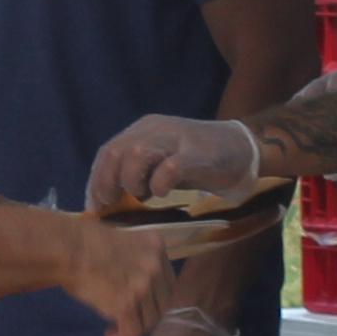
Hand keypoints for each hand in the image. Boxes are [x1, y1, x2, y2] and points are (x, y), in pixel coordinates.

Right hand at [53, 209, 173, 335]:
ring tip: (115, 328)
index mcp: (155, 246)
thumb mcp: (122, 241)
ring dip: (134, 327)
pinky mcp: (126, 304)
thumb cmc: (83, 241)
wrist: (67, 247)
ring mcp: (143, 286)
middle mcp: (155, 265)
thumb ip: (136, 259)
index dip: (155, 296)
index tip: (140, 303)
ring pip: (150, 321)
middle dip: (147, 314)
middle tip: (129, 318)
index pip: (167, 281)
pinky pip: (132, 332)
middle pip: (163, 303)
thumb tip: (134, 283)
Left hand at [86, 111, 261, 213]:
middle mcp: (156, 129)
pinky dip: (160, 182)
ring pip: (138, 154)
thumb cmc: (197, 162)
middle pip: (117, 151)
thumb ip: (138, 175)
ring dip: (133, 181)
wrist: (241, 149)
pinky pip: (170, 166)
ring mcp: (177, 139)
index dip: (97, 179)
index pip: (108, 151)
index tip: (94, 206)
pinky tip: (161, 194)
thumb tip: (109, 201)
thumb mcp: (161, 165)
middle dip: (107, 182)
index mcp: (144, 130)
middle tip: (112, 205)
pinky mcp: (197, 154)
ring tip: (144, 195)